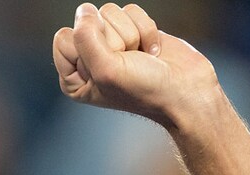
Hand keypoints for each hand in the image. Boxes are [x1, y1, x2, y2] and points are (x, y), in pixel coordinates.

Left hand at [53, 3, 218, 129]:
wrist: (184, 90)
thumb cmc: (143, 90)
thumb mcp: (106, 70)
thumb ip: (85, 37)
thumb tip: (83, 9)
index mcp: (72, 76)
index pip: (64, 37)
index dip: (89, 47)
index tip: (107, 67)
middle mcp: (88, 58)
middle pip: (88, 22)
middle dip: (114, 41)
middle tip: (129, 63)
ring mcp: (111, 43)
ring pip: (109, 12)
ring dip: (132, 34)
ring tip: (140, 57)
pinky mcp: (133, 31)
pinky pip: (131, 10)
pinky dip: (146, 29)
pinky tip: (151, 51)